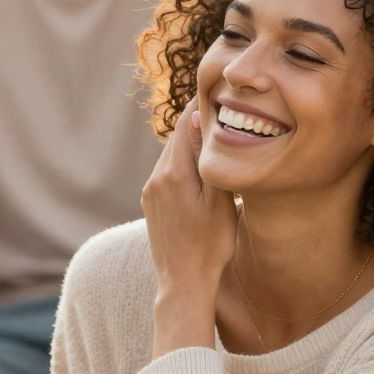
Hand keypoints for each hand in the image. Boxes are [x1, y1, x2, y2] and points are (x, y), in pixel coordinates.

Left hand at [141, 106, 236, 299]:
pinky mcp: (151, 203)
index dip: (202, 105)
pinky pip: (168, 172)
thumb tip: (199, 119)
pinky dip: (184, 163)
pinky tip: (202, 168)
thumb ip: (211, 160)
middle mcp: (155, 179)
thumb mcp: (219, 201)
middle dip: (198, 123)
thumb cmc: (210, 245)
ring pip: (172, 155)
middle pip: (177, 138)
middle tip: (224, 107)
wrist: (183, 284)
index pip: (185, 124)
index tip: (220, 90)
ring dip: (191, 145)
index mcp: (173, 174)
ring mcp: (150, 192)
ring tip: (217, 135)